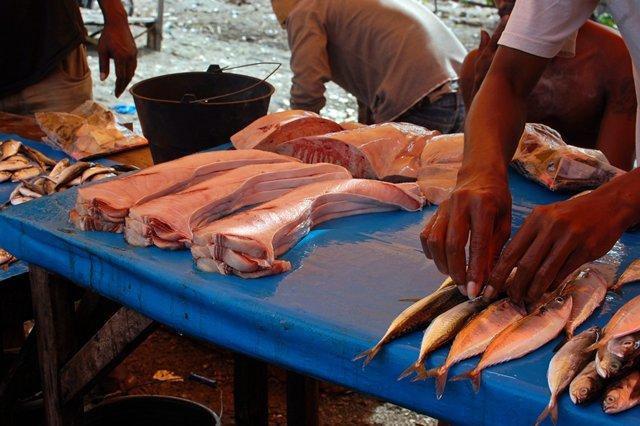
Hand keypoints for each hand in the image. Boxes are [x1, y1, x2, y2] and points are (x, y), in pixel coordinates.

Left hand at [98, 21, 136, 96]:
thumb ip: (103, 65)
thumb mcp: (102, 50)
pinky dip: (129, 72)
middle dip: (123, 86)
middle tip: (118, 93)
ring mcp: (134, 55)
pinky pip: (133, 66)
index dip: (118, 86)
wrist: (118, 23)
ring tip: (121, 86)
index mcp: (121, 57)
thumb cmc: (107, 36)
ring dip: (127, 80)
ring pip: (132, 72)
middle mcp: (130, 57)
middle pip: (128, 77)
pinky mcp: (135, 52)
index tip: (116, 94)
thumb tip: (103, 79)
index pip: (121, 77)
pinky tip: (125, 75)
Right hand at [420, 167, 511, 297]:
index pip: (477, 243)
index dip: (476, 269)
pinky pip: (426, 236)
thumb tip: (487, 279)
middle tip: (464, 288)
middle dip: (456, 271)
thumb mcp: (505, 222)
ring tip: (454, 276)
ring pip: (435, 241)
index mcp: (483, 205)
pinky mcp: (433, 212)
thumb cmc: (497, 200)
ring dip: (442, 264)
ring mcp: (443, 207)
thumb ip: (495, 248)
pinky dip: (431, 253)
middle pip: (451, 244)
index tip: (475, 291)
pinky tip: (441, 261)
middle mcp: (459, 204)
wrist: (479, 173)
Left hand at [485, 189, 630, 303]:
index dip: (498, 273)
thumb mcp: (546, 218)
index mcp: (536, 219)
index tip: (489, 289)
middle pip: (525, 264)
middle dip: (515, 286)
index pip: (511, 251)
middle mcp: (551, 226)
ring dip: (534, 290)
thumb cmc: (571, 215)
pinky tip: (547, 290)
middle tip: (511, 298)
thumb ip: (530, 238)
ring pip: (545, 272)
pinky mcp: (586, 249)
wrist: (609, 205)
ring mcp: (569, 237)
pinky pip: (564, 272)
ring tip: (528, 299)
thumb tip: (509, 267)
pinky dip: (552, 285)